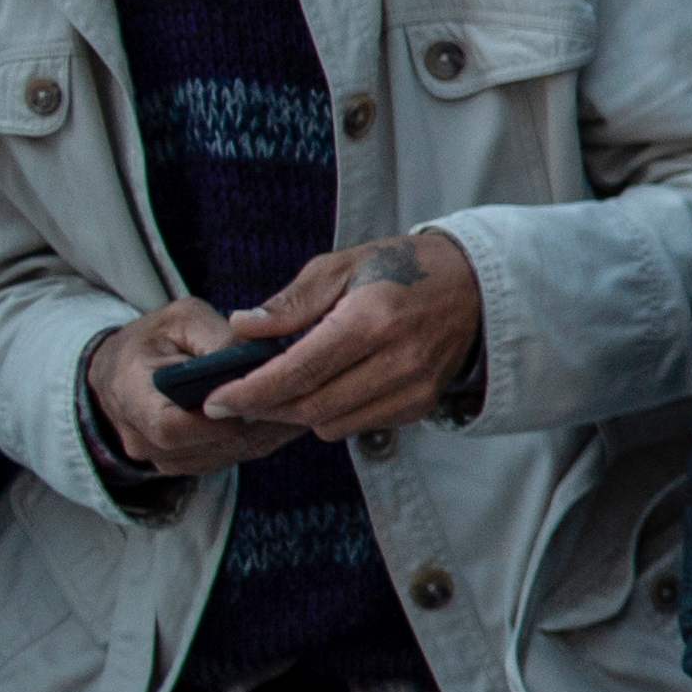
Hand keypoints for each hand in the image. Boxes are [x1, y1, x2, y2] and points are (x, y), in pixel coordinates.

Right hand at [86, 302, 298, 479]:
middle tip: (296, 400)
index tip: (254, 399)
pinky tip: (284, 418)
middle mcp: (140, 437)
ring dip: (264, 434)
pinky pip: (227, 459)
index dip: (217, 419)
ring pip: (224, 455)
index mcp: (130, 395)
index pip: (170, 427)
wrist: (126, 367)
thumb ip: (216, 336)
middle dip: (254, 423)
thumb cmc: (156, 338)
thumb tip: (257, 356)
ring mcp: (161, 457)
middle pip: (207, 446)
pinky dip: (259, 440)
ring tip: (297, 406)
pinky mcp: (184, 463)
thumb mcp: (183, 320)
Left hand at [213, 231, 484, 439]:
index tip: (216, 400)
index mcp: (371, 319)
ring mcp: (414, 388)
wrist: (476, 287)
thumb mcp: (342, 266)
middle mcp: (398, 360)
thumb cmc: (402, 268)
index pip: (298, 371)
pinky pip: (358, 425)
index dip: (251, 391)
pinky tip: (323, 390)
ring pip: (332, 424)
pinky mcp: (422, 405)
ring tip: (278, 391)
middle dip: (263, 408)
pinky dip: (331, 414)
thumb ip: (290, 302)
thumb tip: (241, 329)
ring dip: (296, 414)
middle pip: (310, 406)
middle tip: (233, 401)